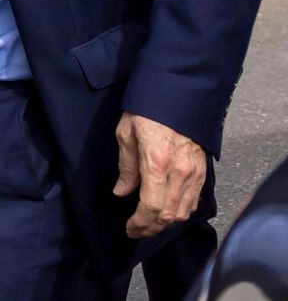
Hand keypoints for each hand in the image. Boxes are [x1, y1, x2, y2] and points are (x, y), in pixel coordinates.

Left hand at [113, 112, 207, 237]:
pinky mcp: (203, 170)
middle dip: (151, 228)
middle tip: (136, 231)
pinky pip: (194, 200)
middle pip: (169, 214)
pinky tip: (168, 211)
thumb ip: (126, 167)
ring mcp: (195, 172)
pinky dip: (181, 211)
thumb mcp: (126, 133)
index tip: (129, 227)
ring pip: (184, 211)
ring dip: (166, 223)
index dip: (140, 223)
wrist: (179, 94)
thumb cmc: (147, 110)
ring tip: (149, 224)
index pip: (152, 207)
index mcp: (157, 163)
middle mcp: (180, 172)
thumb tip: (122, 192)